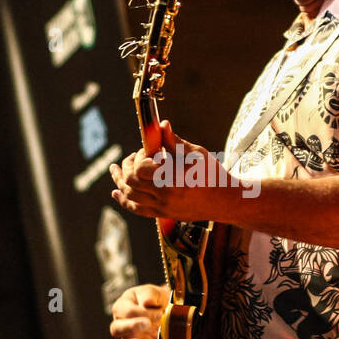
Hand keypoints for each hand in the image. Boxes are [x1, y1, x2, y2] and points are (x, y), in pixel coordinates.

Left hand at [108, 120, 224, 221]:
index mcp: (172, 180)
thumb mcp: (196, 153)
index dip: (139, 157)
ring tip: (115, 170)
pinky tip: (116, 192)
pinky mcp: (163, 214)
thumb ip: (174, 141)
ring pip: (130, 197)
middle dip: (126, 167)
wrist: (224, 201)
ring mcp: (162, 208)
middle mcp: (165, 197)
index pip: (140, 169)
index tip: (148, 150)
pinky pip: (137, 210)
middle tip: (132, 157)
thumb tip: (161, 124)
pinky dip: (124, 201)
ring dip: (119, 182)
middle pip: (131, 182)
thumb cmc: (212, 174)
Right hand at [109, 283, 169, 338]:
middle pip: (116, 329)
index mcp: (123, 306)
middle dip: (131, 327)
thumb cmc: (157, 298)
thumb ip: (149, 294)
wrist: (170, 307)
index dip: (141, 312)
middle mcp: (123, 323)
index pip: (125, 311)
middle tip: (147, 324)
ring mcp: (131, 338)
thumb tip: (146, 302)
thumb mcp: (153, 291)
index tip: (158, 312)